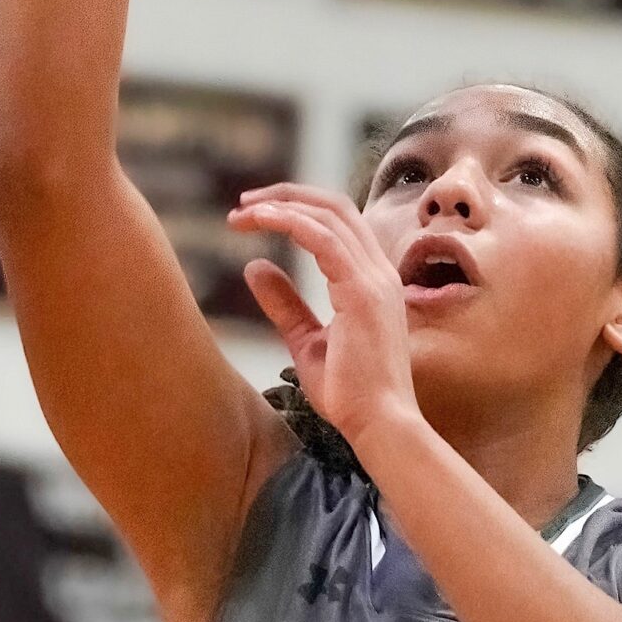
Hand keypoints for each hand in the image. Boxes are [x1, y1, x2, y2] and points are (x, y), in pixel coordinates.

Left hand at [228, 185, 421, 451]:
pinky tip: (259, 221)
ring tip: (242, 212)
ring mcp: (375, 279)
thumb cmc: (350, 394)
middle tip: (243, 204)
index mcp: (372, 281)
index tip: (254, 216)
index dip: (297, 210)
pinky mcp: (362, 292)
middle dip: (287, 195)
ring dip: (281, 205)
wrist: (379, 426)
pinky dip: (289, 222)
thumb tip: (254, 267)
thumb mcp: (306, 342)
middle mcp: (379, 272)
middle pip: (336, 206)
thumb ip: (285, 304)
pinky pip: (323, 239)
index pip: (339, 224)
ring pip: (328, 216)